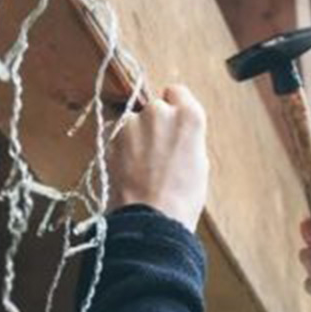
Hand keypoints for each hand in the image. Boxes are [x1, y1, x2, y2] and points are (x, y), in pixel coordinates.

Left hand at [107, 85, 208, 232]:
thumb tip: (177, 134)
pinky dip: (123, 149)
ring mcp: (132, 123)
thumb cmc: (182, 198)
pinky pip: (119, 137)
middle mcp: (159, 111)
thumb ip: (187, 138)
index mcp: (188, 116)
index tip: (174, 121)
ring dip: (138, 137)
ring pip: (135, 122)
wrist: (151, 219)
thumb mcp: (199, 163)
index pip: (178, 92)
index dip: (176, 106)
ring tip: (145, 167)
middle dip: (156, 124)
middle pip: (156, 107)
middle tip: (161, 153)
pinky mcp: (111, 138)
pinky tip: (131, 171)